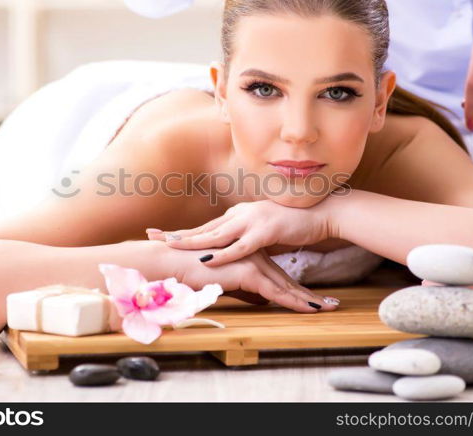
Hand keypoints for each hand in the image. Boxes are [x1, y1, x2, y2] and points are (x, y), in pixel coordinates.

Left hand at [146, 199, 333, 265]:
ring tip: (171, 247)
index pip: (205, 226)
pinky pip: (240, 246)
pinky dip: (223, 253)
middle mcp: (240, 215)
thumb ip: (246, 239)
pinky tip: (207, 259)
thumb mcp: (264, 231)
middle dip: (177, 235)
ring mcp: (252, 221)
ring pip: (216, 235)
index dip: (182, 233)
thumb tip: (232, 250)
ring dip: (192, 242)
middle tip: (151, 237)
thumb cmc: (294, 223)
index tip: (158, 235)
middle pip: (203, 228)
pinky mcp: (265, 231)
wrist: (321, 212)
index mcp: (238, 215)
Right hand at [153, 241, 338, 311]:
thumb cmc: (190, 270)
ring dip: (307, 299)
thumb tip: (262, 300)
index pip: (277, 274)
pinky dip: (294, 302)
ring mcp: (253, 261)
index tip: (313, 298)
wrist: (173, 261)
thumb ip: (245, 289)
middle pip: (286, 279)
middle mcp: (255, 255)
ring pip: (285, 285)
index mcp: (249, 255)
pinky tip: (309, 310)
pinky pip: (276, 291)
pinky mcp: (248, 271)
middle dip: (308, 294)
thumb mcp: (224, 280)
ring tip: (327, 309)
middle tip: (330, 305)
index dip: (295, 288)